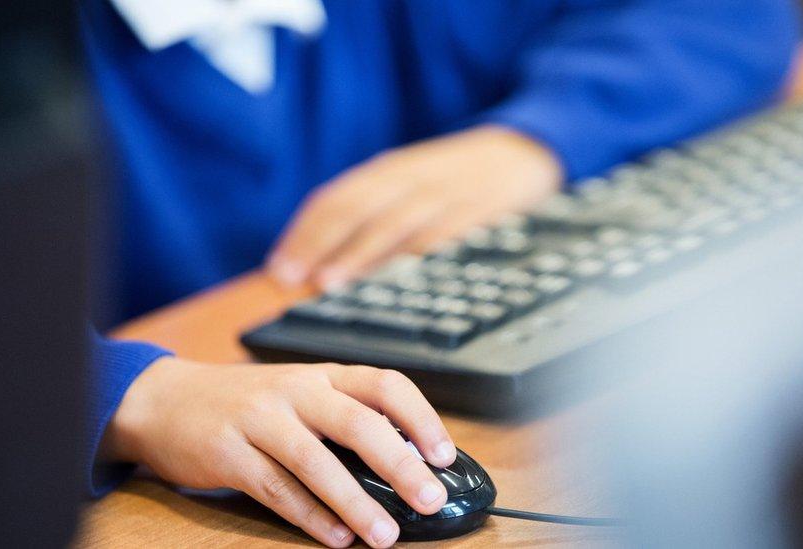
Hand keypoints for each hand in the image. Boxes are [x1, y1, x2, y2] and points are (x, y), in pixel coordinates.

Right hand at [101, 357, 456, 547]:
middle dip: (400, 464)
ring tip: (385, 535)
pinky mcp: (228, 454)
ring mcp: (259, 420)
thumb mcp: (299, 395)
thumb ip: (344, 420)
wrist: (164, 399)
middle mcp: (295, 391)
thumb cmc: (246, 402)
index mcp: (322, 375)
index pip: (384, 385)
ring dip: (356, 502)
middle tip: (429, 499)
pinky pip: (276, 489)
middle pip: (358, 423)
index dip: (421, 418)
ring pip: (316, 462)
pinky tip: (336, 538)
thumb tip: (404, 465)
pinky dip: (309, 516)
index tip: (445, 455)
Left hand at [267, 125, 562, 289]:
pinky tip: (398, 277)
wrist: (523, 150)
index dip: (305, 233)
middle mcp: (411, 178)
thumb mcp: (412, 183)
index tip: (278, 268)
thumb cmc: (457, 178)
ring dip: (359, 253)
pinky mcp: (478, 210)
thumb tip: (323, 260)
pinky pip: (444, 234)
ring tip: (329, 282)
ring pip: (394, 223)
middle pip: (356, 208)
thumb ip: (375, 213)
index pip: (336, 199)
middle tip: (292, 278)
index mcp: (389, 172)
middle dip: (321, 244)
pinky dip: (417, 255)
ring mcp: (445, 193)